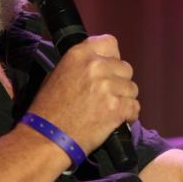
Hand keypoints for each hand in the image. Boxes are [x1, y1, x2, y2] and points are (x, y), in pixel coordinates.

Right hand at [28, 35, 139, 151]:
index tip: (108, 69)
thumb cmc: (48, 109)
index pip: (110, 43)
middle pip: (125, 68)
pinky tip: (117, 120)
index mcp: (79, 54)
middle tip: (107, 95)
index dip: (112, 57)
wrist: (47, 138)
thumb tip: (98, 64)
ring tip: (109, 109)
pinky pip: (135, 107)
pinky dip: (129, 115)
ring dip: (124, 99)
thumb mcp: (57, 74)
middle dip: (119, 81)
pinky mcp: (116, 108)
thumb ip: (80, 65)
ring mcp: (108, 87)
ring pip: (132, 88)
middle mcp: (96, 66)